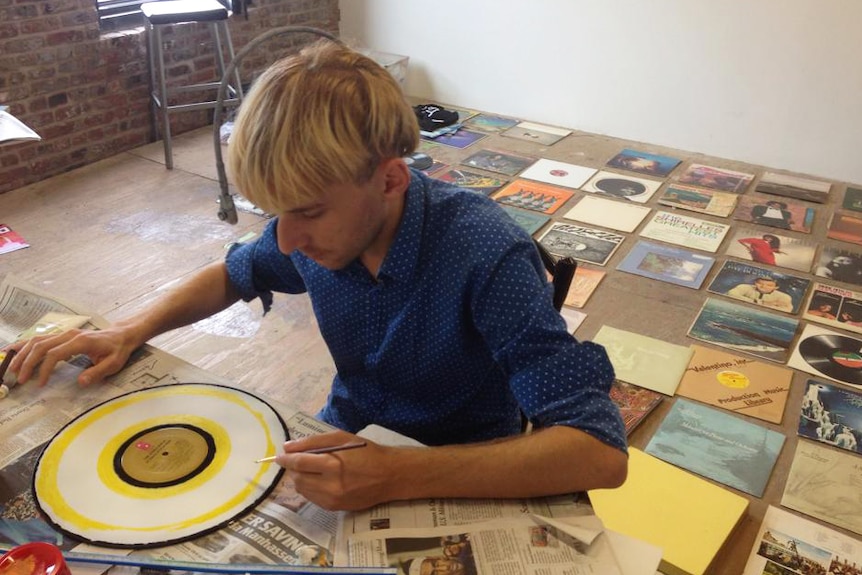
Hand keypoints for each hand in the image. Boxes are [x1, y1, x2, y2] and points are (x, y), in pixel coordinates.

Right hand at [9, 325, 139, 386]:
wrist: (122, 335)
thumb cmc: (118, 350)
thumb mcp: (114, 363)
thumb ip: (97, 372)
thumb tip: (80, 382)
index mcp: (81, 341)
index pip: (55, 354)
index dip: (44, 369)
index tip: (39, 384)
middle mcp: (69, 334)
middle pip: (41, 346)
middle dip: (27, 362)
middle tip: (19, 379)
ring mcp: (65, 333)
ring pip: (37, 340)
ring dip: (22, 353)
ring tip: (11, 367)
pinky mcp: (62, 335)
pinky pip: (40, 338)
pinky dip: (25, 345)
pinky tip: (13, 351)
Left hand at [276, 431, 393, 510]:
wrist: (389, 476)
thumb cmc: (366, 452)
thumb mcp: (342, 438)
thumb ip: (313, 441)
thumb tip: (288, 447)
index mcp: (333, 464)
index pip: (299, 463)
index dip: (285, 459)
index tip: (279, 456)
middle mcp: (330, 485)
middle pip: (297, 478)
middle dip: (293, 469)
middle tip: (299, 460)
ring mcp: (332, 500)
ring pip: (302, 490)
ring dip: (300, 479)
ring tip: (312, 469)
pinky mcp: (334, 508)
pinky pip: (312, 498)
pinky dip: (310, 488)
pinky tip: (320, 479)